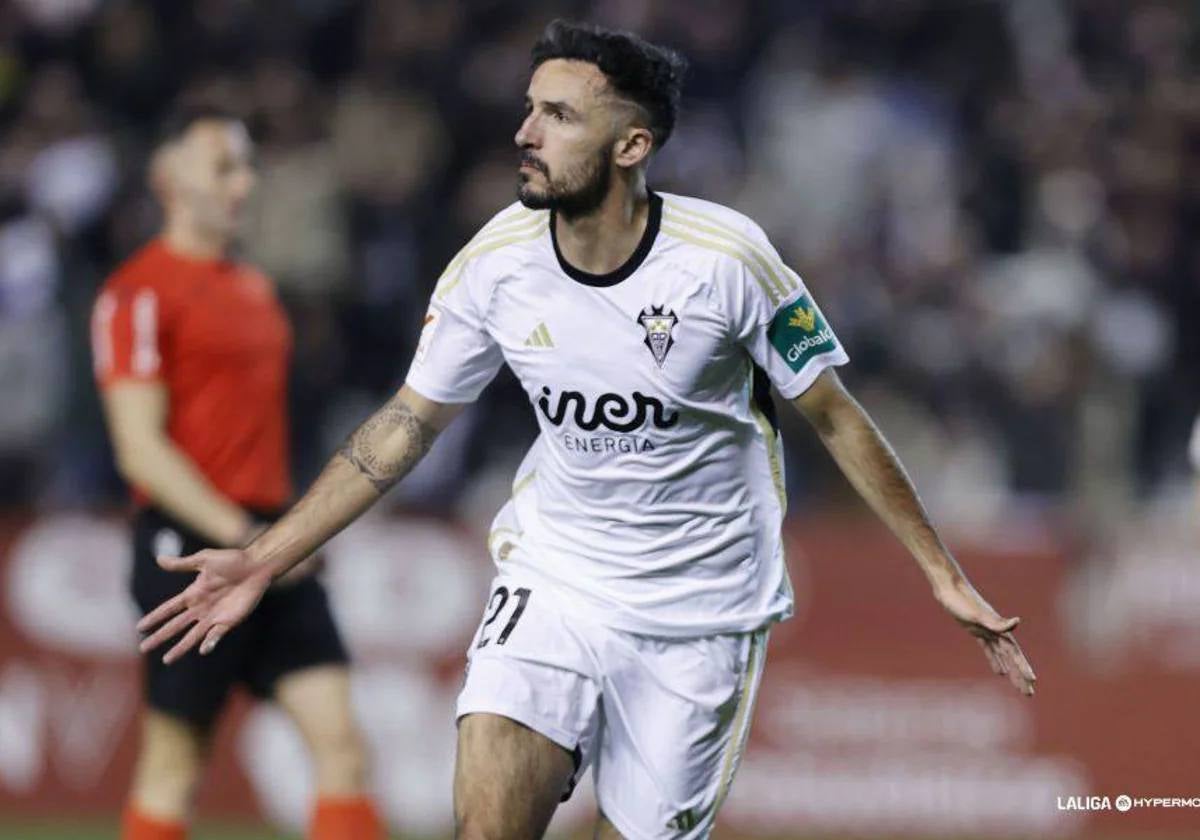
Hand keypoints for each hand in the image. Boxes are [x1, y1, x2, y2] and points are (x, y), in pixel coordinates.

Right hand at [136, 549, 271, 663]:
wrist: (257, 566)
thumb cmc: (232, 560)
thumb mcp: (204, 559)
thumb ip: (182, 564)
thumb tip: (159, 559)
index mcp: (193, 594)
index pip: (169, 609)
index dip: (155, 618)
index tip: (139, 628)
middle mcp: (200, 608)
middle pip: (175, 626)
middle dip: (160, 637)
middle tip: (143, 648)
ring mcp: (214, 616)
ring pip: (192, 636)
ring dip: (180, 648)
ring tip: (166, 660)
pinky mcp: (229, 621)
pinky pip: (216, 635)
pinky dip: (210, 643)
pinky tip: (203, 650)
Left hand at [935, 578, 1036, 695]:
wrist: (949, 590)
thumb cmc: (962, 602)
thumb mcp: (978, 614)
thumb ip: (997, 622)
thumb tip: (1018, 621)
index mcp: (999, 629)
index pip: (1014, 653)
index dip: (1023, 667)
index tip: (1032, 681)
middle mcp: (997, 631)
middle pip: (1012, 658)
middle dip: (1021, 675)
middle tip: (1029, 693)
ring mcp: (988, 631)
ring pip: (1003, 656)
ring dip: (1011, 671)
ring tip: (1019, 687)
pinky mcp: (977, 631)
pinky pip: (990, 650)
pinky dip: (995, 661)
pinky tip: (1000, 672)